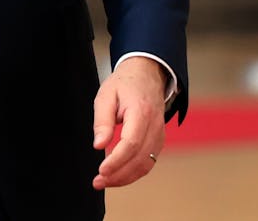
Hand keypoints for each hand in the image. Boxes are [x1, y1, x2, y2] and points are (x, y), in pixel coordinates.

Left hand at [91, 56, 165, 189]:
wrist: (146, 76)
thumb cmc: (124, 84)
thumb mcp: (106, 95)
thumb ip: (102, 120)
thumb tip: (99, 145)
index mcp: (141, 112)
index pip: (131, 143)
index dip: (117, 160)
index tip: (101, 170)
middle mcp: (155, 127)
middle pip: (140, 159)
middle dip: (118, 175)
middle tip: (98, 182)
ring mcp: (159, 136)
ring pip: (146, 165)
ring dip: (125, 177)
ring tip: (104, 182)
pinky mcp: (158, 142)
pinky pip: (148, 162)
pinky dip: (133, 172)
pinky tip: (117, 174)